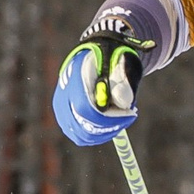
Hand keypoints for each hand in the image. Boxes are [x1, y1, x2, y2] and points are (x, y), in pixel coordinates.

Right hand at [51, 15, 151, 146]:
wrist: (94, 57)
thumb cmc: (110, 61)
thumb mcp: (121, 67)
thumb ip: (123, 84)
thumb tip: (124, 102)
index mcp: (76, 80)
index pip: (88, 110)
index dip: (111, 118)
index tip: (131, 113)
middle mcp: (64, 95)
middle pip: (84, 127)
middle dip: (110, 127)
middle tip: (127, 117)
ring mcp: (61, 108)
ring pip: (82, 135)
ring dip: (104, 132)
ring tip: (119, 118)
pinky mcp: (63, 116)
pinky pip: (79, 135)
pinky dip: (96, 135)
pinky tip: (109, 123)